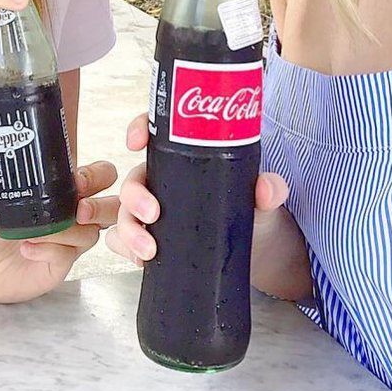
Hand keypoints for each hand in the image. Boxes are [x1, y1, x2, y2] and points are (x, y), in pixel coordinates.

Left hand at [0, 161, 118, 303]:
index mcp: (64, 190)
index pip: (98, 175)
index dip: (95, 176)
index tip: (77, 179)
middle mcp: (75, 213)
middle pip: (111, 205)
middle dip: (100, 205)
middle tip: (80, 209)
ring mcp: (72, 239)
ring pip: (91, 232)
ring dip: (68, 230)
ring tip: (40, 231)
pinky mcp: (63, 262)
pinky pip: (68, 254)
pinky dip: (49, 249)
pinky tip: (28, 248)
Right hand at [105, 113, 288, 264]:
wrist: (252, 246)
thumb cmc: (249, 207)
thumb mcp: (261, 197)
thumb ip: (268, 188)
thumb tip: (267, 188)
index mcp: (182, 158)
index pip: (153, 133)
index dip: (138, 129)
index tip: (135, 141)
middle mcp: (161, 181)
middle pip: (134, 179)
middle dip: (134, 195)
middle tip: (153, 214)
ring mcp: (151, 211)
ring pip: (124, 212)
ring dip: (129, 230)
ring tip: (148, 251)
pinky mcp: (149, 238)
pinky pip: (123, 241)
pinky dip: (126, 250)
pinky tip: (141, 261)